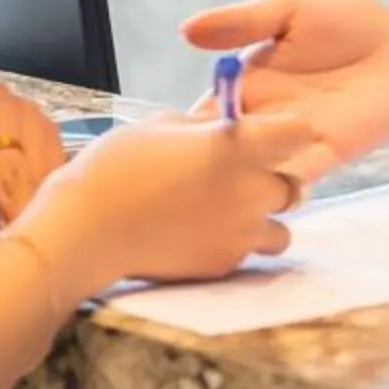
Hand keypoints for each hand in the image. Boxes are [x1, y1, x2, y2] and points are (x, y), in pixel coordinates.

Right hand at [16, 112, 322, 291]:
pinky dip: (233, 244)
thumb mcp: (161, 125)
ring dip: (261, 220)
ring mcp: (242, 233)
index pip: (301, 133)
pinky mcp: (225, 264)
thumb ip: (204, 125)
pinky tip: (199, 235)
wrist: (88, 229)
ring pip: (281, 229)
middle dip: (272, 181)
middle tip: (235, 179)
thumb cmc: (117, 167)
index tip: (267, 136)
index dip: (288, 133)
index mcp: (239, 147)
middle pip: (294, 186)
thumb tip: (220, 124)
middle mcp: (252, 191)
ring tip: (223, 214)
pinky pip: (248, 253)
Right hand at [179, 0, 388, 169]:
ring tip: (220, 176)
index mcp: (247, 84)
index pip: (201, 115)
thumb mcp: (290, 11)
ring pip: (251, 172)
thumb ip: (242, 23)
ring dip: (234, 179)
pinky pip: (293, 180)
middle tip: (176, 172)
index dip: (179, 130)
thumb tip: (184, 31)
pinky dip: (277, 184)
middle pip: (219, 151)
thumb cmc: (350, 22)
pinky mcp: (327, 156)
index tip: (158, 141)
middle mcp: (264, 119)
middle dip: (197, 165)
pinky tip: (265, 179)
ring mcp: (293, 142)